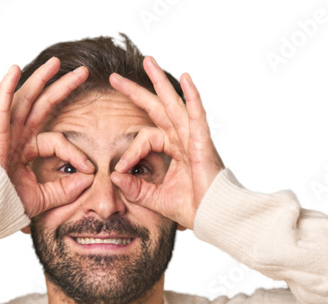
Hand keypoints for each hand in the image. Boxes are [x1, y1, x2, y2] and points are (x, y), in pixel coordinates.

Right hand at [0, 57, 95, 218]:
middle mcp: (16, 137)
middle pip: (41, 105)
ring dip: (40, 79)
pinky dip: (6, 87)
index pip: (57, 141)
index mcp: (26, 150)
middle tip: (83, 72)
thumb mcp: (43, 198)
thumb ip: (65, 189)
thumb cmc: (6, 207)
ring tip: (56, 62)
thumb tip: (88, 178)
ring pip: (24, 99)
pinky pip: (0, 107)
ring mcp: (4, 134)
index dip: (75, 153)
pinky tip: (14, 70)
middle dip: (62, 87)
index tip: (91, 169)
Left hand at [107, 56, 224, 230]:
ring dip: (160, 82)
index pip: (146, 138)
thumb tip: (114, 175)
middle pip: (157, 108)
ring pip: (174, 104)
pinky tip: (186, 78)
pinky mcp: (203, 143)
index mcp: (174, 150)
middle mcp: (183, 139)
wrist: (214, 217)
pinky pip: (197, 115)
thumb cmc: (192, 209)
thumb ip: (135, 188)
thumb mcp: (155, 199)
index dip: (130, 150)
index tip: (119, 168)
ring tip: (148, 61)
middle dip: (137, 91)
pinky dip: (193, 96)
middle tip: (115, 77)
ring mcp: (194, 138)